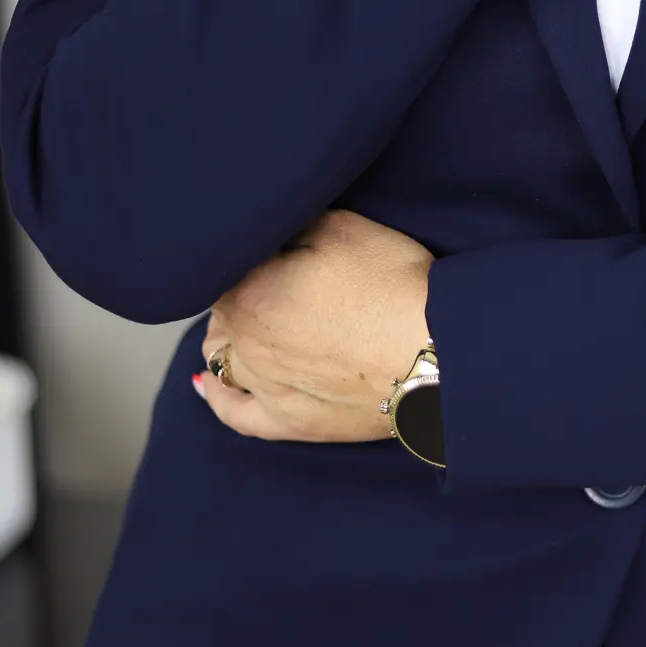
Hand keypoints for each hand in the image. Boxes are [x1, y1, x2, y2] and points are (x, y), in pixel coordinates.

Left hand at [194, 208, 433, 443]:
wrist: (436, 353)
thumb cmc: (392, 286)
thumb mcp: (342, 226)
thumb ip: (291, 223)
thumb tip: (270, 226)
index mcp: (246, 291)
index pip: (224, 265)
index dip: (251, 255)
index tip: (277, 251)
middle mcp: (242, 342)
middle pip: (220, 311)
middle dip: (238, 293)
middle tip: (279, 282)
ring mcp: (262, 387)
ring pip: (219, 357)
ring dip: (229, 337)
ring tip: (256, 323)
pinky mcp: (288, 423)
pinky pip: (234, 413)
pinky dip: (217, 396)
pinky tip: (209, 384)